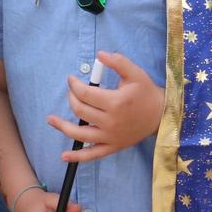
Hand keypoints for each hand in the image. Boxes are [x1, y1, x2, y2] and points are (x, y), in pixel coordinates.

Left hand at [48, 52, 164, 161]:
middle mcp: (111, 121)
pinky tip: (64, 156)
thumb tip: (99, 55)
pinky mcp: (112, 147)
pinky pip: (92, 154)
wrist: (161, 116)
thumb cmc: (146, 93)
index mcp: (116, 102)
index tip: (71, 79)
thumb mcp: (135, 73)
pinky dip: (77, 157)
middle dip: (71, 98)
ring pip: (80, 133)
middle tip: (72, 91)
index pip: (85, 93)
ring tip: (50, 119)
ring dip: (63, 126)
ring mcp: (110, 137)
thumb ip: (118, 62)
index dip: (74, 85)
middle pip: (80, 110)